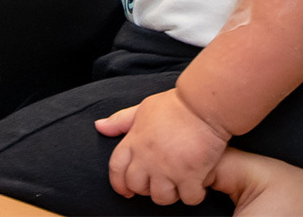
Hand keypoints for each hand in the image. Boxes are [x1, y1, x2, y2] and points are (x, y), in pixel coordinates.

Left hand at [95, 89, 229, 205]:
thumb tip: (99, 126)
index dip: (119, 183)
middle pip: (138, 187)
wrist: (203, 105)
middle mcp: (147, 158)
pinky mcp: (190, 175)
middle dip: (147, 188)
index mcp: (134, 141)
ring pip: (162, 197)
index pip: (116, 169)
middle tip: (160, 182)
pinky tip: (198, 184)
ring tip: (179, 183)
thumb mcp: (143, 108)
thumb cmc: (175, 105)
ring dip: (171, 194)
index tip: (126, 190)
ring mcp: (168, 168)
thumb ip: (120, 121)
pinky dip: (194, 194)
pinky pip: (189, 198)